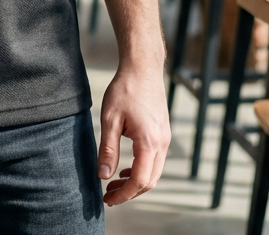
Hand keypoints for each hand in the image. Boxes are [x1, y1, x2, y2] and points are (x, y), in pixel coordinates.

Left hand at [97, 57, 170, 205]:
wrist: (142, 68)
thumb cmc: (125, 89)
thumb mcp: (110, 119)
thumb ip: (108, 149)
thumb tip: (103, 175)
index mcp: (149, 142)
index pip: (139, 180)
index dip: (123, 194)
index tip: (107, 199)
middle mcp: (162, 143)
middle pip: (150, 181)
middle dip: (129, 192)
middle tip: (108, 194)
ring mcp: (165, 138)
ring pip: (154, 172)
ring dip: (135, 182)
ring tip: (114, 182)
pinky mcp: (163, 132)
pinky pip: (155, 160)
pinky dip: (142, 169)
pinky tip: (126, 167)